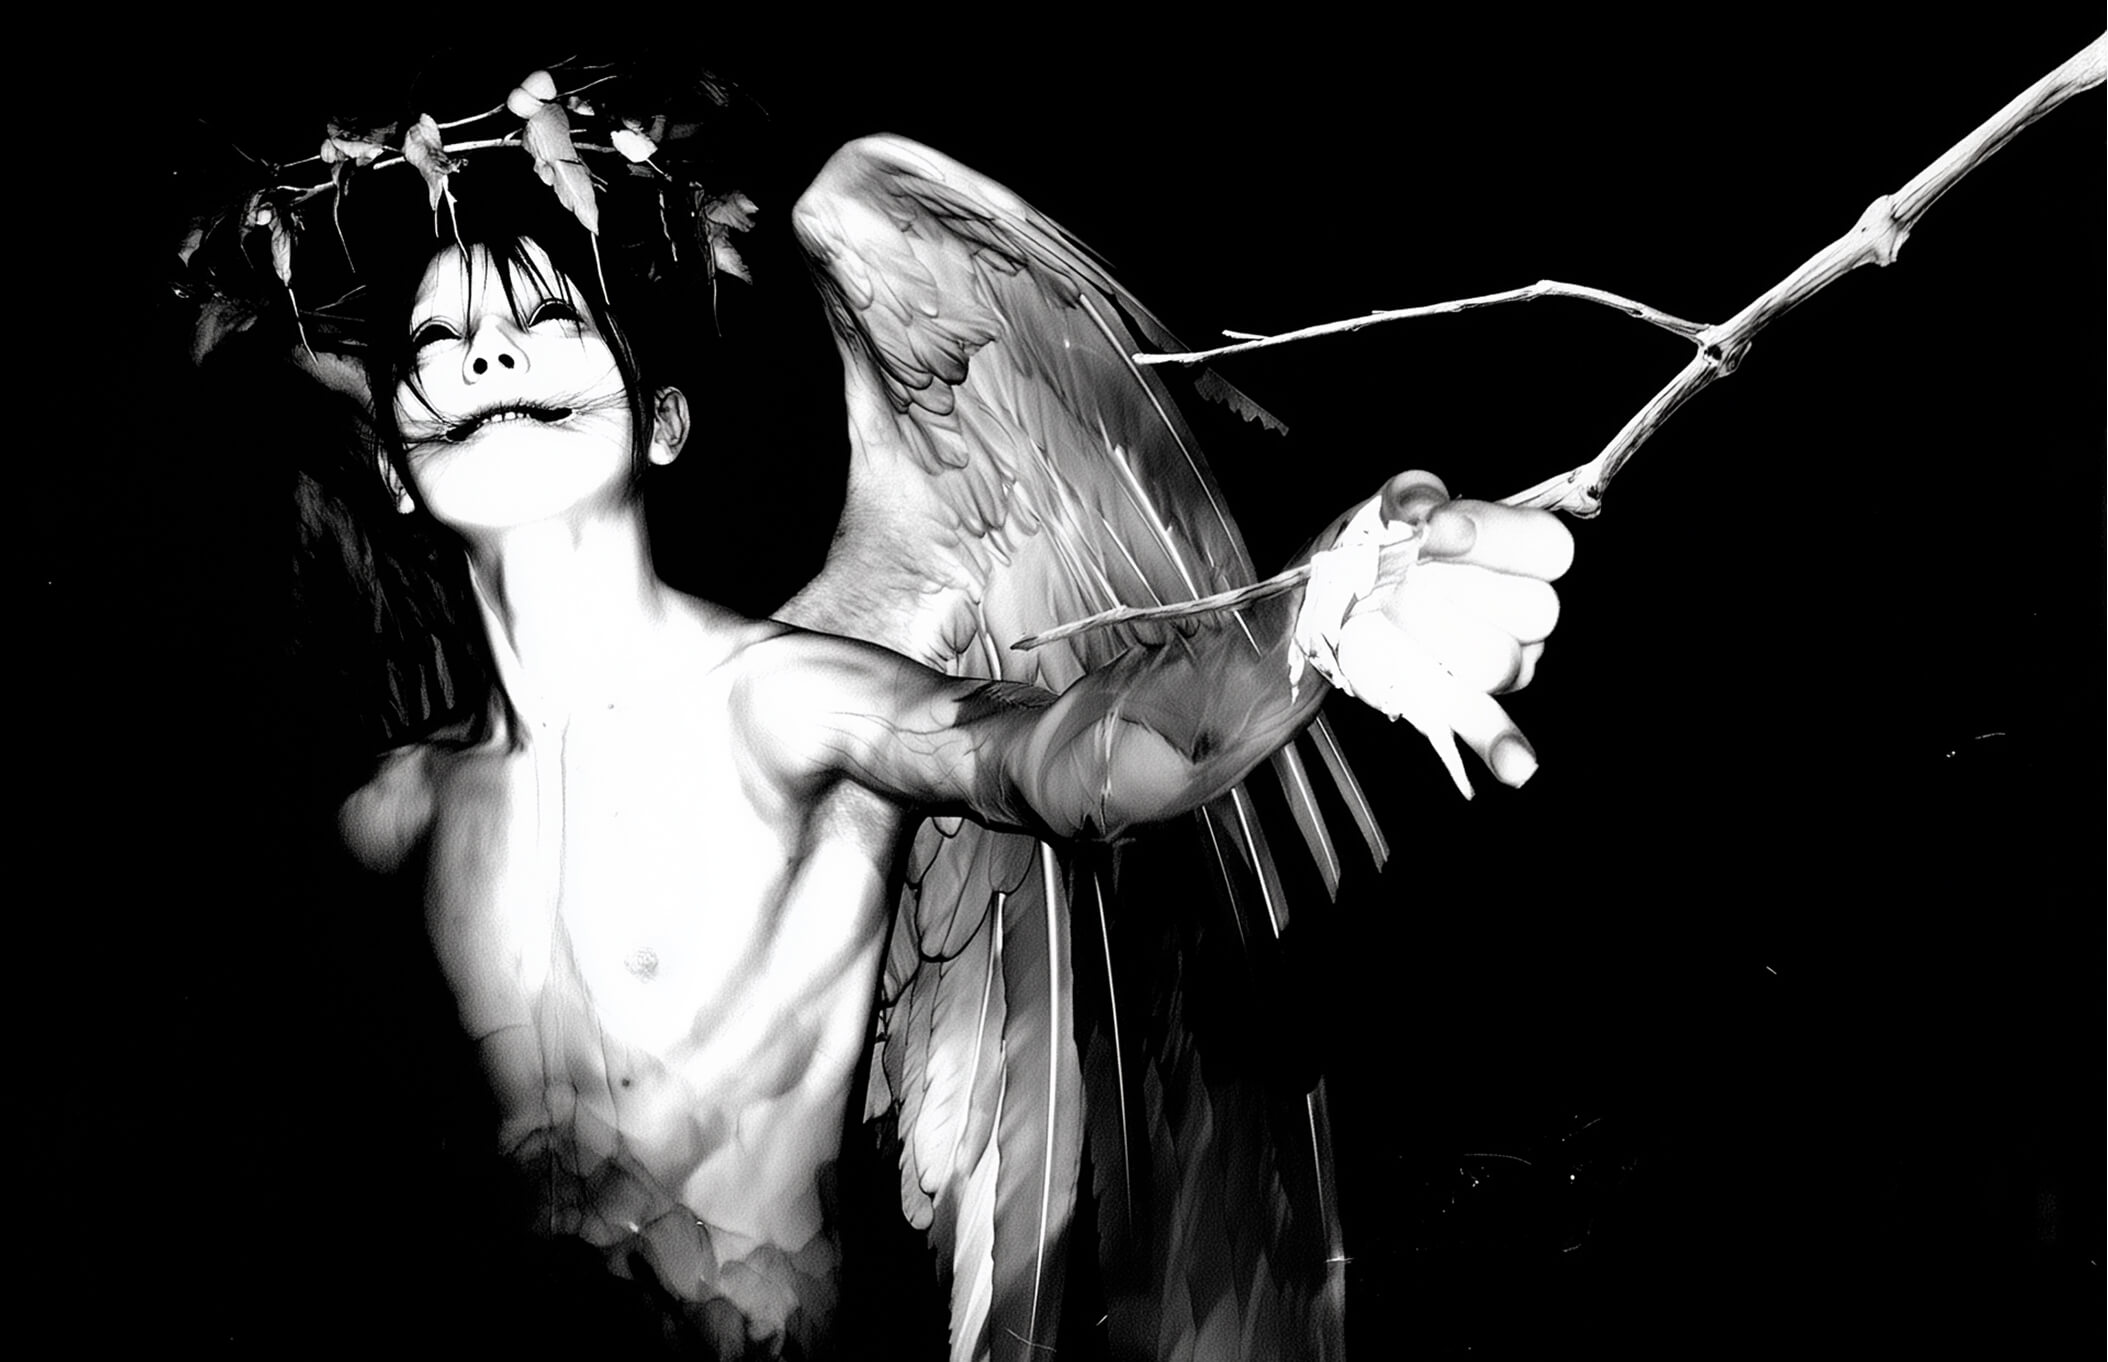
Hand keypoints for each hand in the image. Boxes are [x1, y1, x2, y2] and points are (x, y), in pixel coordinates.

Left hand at [1291, 471, 1572, 796]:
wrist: (1334, 595)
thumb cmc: (1380, 544)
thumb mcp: (1390, 504)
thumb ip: (1413, 496)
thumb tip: (1427, 515)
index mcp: (1521, 550)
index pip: (1550, 548)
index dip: (1497, 539)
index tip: (1434, 533)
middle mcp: (1525, 609)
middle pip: (1532, 611)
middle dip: (1454, 593)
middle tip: (1399, 582)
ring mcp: (1503, 660)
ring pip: (1497, 663)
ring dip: (1435, 640)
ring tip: (1390, 619)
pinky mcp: (1462, 703)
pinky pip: (1494, 731)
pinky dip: (1505, 749)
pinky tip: (1517, 768)